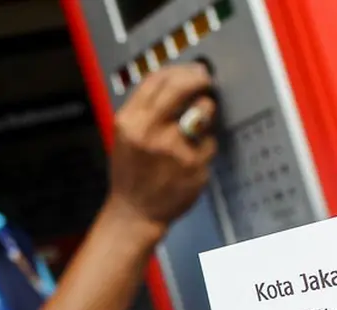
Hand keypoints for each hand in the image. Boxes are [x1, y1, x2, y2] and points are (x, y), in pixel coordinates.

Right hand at [107, 63, 218, 229]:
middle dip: (199, 79)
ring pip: (204, 111)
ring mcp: (175, 148)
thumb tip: (177, 79)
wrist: (135, 212)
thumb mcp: (126, 135)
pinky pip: (210, 141)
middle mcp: (151, 132)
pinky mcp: (195, 164)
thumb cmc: (132, 174)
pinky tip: (192, 156)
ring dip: (206, 112)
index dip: (179, 70)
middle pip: (182, 87)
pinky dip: (205, 145)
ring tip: (197, 124)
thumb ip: (146, 108)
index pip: (157, 79)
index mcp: (130, 122)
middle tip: (205, 81)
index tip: (191, 70)